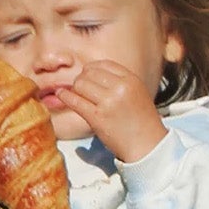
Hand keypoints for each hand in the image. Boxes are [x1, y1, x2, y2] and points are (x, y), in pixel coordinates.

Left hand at [52, 62, 166, 163]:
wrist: (147, 145)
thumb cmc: (142, 122)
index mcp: (131, 80)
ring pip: (80, 84)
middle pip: (89, 73)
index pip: (104, 64)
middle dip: (82, 79)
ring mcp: (108, 102)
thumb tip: (93, 73)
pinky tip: (61, 95)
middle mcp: (120, 88)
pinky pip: (75, 101)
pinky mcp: (97, 117)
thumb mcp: (137, 93)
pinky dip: (65, 96)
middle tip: (81, 88)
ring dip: (75, 89)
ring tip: (75, 95)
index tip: (87, 74)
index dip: (92, 68)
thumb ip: (119, 82)